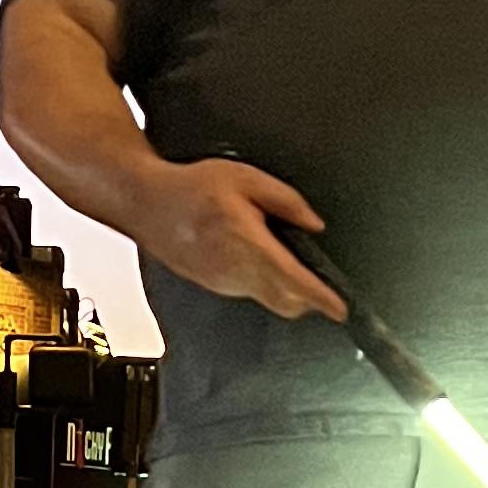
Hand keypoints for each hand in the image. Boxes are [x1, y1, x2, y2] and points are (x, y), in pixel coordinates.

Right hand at [135, 157, 347, 320]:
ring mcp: (223, 284)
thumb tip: (314, 225)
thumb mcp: (245, 178)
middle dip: (307, 298)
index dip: (320, 298)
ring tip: (278, 255)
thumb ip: (286, 201)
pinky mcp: (215, 287)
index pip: (292, 280)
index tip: (339, 309)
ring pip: (268, 299)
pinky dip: (263, 283)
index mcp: (246, 242)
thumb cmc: (192, 189)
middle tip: (319, 282)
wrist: (148, 204)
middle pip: (285, 301)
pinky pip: (249, 292)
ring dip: (284, 288)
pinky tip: (253, 256)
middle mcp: (235, 271)